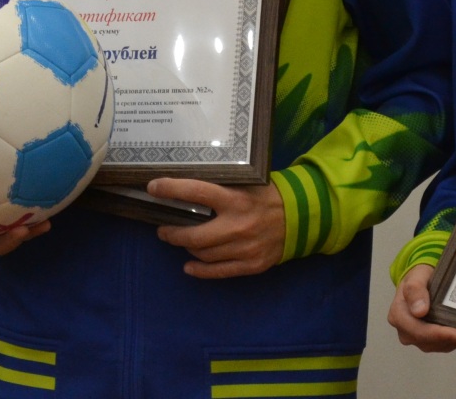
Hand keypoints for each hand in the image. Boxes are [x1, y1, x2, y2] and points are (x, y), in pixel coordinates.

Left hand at [149, 178, 284, 277]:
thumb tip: (188, 184)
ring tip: (180, 240)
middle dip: (173, 233)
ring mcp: (244, 248)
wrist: (302, 218)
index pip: (197, 192)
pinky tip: (188, 266)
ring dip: (186, 247)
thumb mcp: (248, 183)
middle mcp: (238, 225)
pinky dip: (200, 270)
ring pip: (203, 254)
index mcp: (237, 199)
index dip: (172, 189)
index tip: (153, 187)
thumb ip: (223, 186)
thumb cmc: (269, 195)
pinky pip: (218, 272)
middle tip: (162, 229)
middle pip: (194, 235)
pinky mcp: (251, 265)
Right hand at [387, 262, 455, 352]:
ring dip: (452, 341)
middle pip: (426, 341)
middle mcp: (404, 330)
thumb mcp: (416, 276)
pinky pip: (442, 346)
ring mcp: (416, 338)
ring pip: (436, 346)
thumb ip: (415, 290)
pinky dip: (453, 341)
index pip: (416, 330)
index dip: (436, 334)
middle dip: (447, 339)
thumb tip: (419, 311)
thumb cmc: (419, 278)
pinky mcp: (427, 341)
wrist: (422, 281)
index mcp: (398, 314)